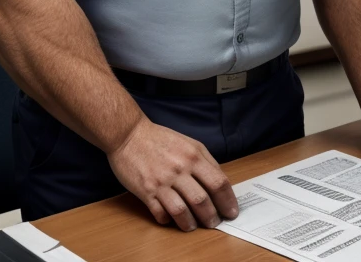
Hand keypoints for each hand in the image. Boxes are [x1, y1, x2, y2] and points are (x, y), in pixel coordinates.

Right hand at [107, 116, 238, 230]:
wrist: (129, 134)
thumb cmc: (160, 139)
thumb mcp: (188, 143)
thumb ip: (205, 161)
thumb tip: (219, 184)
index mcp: (193, 155)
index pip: (218, 182)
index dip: (228, 200)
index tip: (231, 211)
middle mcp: (179, 168)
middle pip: (202, 200)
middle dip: (212, 217)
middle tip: (214, 222)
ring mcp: (162, 181)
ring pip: (182, 211)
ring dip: (191, 223)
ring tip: (193, 226)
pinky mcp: (146, 191)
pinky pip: (161, 214)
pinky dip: (168, 220)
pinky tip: (171, 218)